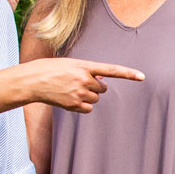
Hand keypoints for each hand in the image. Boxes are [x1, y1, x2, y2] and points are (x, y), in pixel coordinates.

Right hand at [20, 57, 144, 112]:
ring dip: (87, 96)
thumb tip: (102, 82)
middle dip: (95, 87)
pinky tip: (70, 99)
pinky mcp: (73, 105)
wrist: (32, 80)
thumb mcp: (70, 64)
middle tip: (79, 83)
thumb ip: (87, 70)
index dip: (128, 74)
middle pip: (103, 89)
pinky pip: (88, 109)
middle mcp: (84, 79)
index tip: (142, 76)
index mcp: (84, 65)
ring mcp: (79, 93)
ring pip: (95, 99)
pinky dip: (82, 106)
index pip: (111, 70)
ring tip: (70, 90)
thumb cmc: (50, 69)